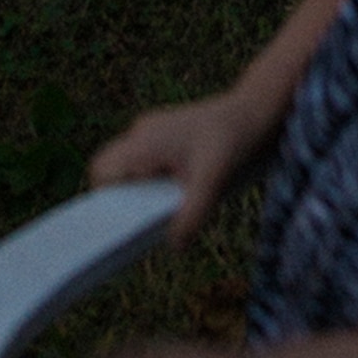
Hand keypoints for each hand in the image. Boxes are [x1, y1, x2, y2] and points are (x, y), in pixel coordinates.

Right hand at [88, 93, 260, 241]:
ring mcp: (154, 131)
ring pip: (132, 167)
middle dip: (125, 198)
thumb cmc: (232, 141)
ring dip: (144, 191)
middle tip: (149, 220)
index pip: (102, 170)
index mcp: (144, 141)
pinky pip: (149, 162)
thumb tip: (173, 245)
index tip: (122, 223)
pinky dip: (157, 180)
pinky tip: (181, 191)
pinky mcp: (167, 135)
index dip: (105, 199)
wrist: (255, 111)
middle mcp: (143, 133)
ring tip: (169, 206)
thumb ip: (191, 216)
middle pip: (113, 171)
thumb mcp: (213, 183)